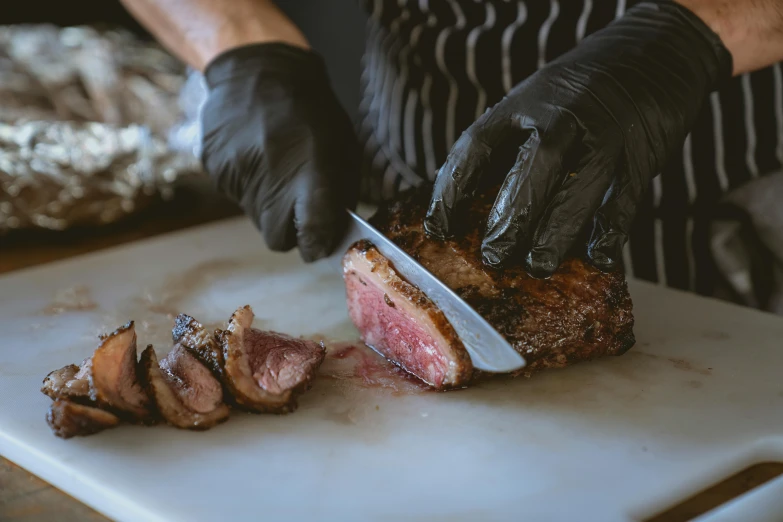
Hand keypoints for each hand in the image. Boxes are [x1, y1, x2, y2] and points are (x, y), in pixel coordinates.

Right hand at [201, 43, 359, 261]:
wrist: (257, 70)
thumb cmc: (311, 112)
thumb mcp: (342, 148)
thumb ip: (338, 195)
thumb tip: (331, 235)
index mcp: (311, 171)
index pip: (312, 233)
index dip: (316, 245)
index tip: (319, 242)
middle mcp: (271, 176)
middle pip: (276, 239)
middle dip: (289, 232)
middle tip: (297, 209)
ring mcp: (238, 174)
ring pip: (255, 217)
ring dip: (269, 203)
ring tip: (276, 167)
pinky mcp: (216, 170)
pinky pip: (237, 196)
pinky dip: (249, 185)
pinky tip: (256, 156)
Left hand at [424, 1, 731, 276]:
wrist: (653, 54)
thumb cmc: (579, 93)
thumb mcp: (534, 103)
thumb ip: (507, 148)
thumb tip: (468, 208)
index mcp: (524, 103)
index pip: (476, 145)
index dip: (452, 190)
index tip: (437, 229)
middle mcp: (564, 115)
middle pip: (533, 167)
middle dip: (510, 218)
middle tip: (493, 255)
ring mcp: (605, 134)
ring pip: (578, 186)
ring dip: (556, 232)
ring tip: (537, 264)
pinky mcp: (642, 153)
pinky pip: (624, 199)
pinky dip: (609, 231)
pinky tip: (596, 255)